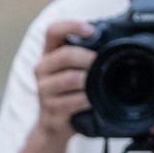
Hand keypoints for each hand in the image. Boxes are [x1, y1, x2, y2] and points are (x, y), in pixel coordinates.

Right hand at [32, 20, 97, 140]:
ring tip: (99, 83)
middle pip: (65, 55)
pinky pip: (73, 101)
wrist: (53, 126)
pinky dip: (87, 99)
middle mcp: (41, 69)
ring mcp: (43, 90)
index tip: (91, 30)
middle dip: (88, 58)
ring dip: (89, 80)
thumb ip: (82, 56)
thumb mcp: (71, 71)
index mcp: (48, 54)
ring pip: (70, 79)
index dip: (72, 26)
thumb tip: (112, 43)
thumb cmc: (68, 94)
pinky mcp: (50, 109)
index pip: (53, 30)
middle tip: (101, 63)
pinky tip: (93, 100)